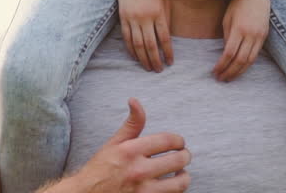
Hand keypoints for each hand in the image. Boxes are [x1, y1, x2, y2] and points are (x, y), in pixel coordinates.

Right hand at [53, 98, 189, 192]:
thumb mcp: (114, 143)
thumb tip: (135, 100)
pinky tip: (170, 185)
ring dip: (184, 176)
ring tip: (179, 172)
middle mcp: (138, 170)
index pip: (170, 140)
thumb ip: (132, 124)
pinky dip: (174, 190)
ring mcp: (143, 190)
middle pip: (179, 159)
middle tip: (182, 156)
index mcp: (131, 151)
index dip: (179, 141)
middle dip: (185, 156)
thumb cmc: (100, 168)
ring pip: (180, 182)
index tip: (178, 144)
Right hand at [118, 0, 173, 71]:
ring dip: (143, 58)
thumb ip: (166, 18)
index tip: (170, 62)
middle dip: (155, 60)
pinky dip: (131, 49)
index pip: (164, 38)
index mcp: (158, 13)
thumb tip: (167, 37)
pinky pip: (126, 38)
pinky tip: (135, 56)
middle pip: (150, 45)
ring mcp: (132, 18)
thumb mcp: (165, 0)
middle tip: (159, 70)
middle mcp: (145, 18)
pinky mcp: (123, 18)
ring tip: (148, 67)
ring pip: (137, 44)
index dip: (168, 52)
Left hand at [214, 0, 271, 81]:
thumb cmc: (238, 2)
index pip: (229, 53)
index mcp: (239, 29)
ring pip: (250, 60)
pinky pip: (256, 54)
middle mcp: (251, 34)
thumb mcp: (228, 18)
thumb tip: (225, 54)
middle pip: (240, 60)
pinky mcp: (265, 35)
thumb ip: (227, 36)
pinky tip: (240, 67)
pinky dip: (248, 63)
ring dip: (239, 71)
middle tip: (221, 79)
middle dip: (230, 72)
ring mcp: (260, 35)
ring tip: (230, 77)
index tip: (214, 72)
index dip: (221, 65)